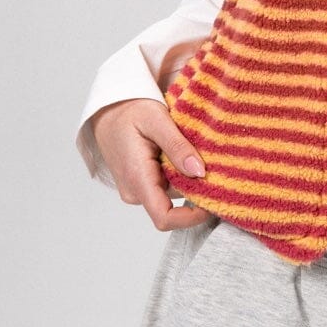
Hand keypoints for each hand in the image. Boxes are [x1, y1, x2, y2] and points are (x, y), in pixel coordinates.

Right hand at [90, 98, 213, 231]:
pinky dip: (182, 173)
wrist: (109, 109)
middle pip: (175, 205)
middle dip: (198, 191)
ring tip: (201, 153)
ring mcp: (138, 189)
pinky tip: (189, 155)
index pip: (164, 217)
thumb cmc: (129, 110)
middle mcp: (136, 191)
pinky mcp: (143, 183)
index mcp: (137, 178)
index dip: (192, 217)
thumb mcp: (156, 120)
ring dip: (191, 178)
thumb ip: (177, 146)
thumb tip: (200, 172)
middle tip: (218, 166)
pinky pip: (168, 185)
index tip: (215, 200)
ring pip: (174, 194)